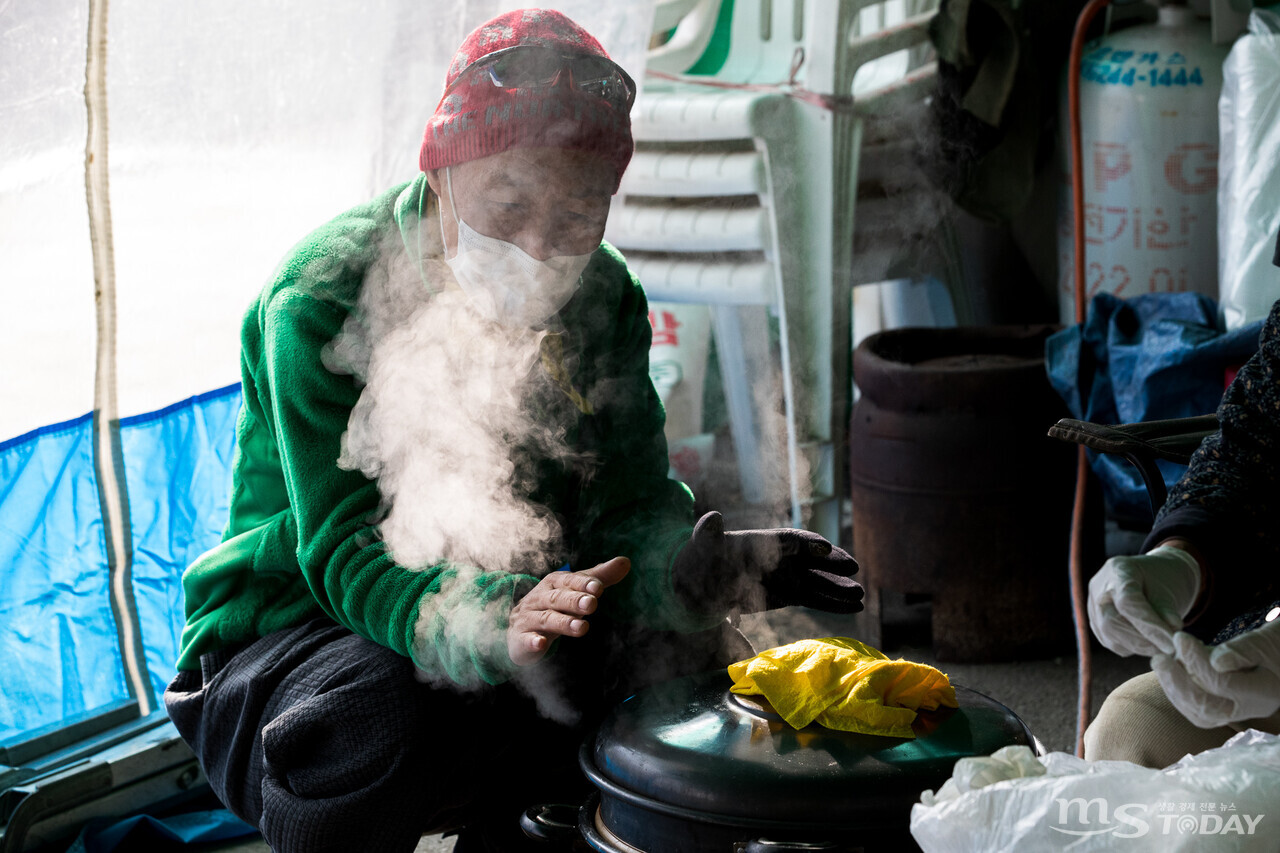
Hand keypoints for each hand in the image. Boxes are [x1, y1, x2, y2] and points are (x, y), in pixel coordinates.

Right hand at [506, 557, 629, 666]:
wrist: (517, 627)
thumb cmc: (553, 605)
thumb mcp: (574, 590)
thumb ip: (598, 577)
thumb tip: (626, 562)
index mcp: (553, 584)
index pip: (568, 580)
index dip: (582, 583)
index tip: (598, 587)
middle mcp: (539, 598)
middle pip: (557, 598)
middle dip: (574, 601)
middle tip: (592, 604)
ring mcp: (528, 618)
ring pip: (546, 619)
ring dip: (563, 623)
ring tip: (582, 628)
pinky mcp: (521, 639)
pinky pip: (526, 639)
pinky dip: (533, 641)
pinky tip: (541, 643)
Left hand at [675, 511, 862, 613]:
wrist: (703, 581)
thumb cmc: (702, 558)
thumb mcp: (703, 545)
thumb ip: (708, 533)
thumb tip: (711, 517)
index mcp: (764, 541)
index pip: (790, 539)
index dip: (807, 542)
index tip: (824, 547)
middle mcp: (782, 557)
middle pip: (812, 558)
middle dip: (832, 562)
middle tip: (853, 566)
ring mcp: (789, 575)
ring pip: (819, 580)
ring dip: (839, 587)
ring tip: (860, 595)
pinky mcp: (791, 594)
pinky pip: (817, 598)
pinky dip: (835, 603)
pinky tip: (855, 607)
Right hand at [1087, 543, 1201, 656]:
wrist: (1153, 580)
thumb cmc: (1163, 581)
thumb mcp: (1169, 589)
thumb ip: (1168, 610)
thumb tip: (1172, 633)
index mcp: (1118, 569)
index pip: (1127, 601)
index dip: (1149, 624)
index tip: (1171, 643)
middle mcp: (1098, 587)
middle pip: (1110, 621)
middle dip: (1141, 640)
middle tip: (1168, 650)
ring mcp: (1093, 606)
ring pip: (1108, 635)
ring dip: (1138, 647)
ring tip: (1162, 646)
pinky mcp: (1095, 623)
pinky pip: (1110, 642)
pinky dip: (1131, 647)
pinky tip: (1149, 643)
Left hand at [1152, 621, 1279, 727]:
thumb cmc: (1276, 645)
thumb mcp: (1263, 642)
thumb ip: (1243, 651)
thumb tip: (1216, 662)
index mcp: (1263, 694)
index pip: (1223, 684)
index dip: (1197, 662)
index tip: (1180, 638)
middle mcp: (1248, 709)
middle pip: (1206, 709)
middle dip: (1177, 684)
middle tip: (1159, 659)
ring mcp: (1235, 713)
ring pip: (1198, 714)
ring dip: (1174, 689)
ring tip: (1162, 662)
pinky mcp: (1221, 709)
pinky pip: (1196, 710)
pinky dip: (1179, 692)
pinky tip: (1171, 670)